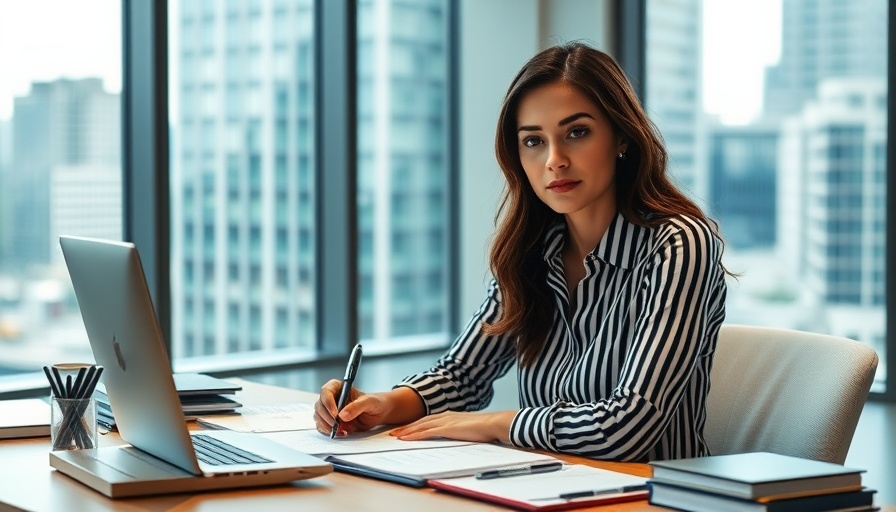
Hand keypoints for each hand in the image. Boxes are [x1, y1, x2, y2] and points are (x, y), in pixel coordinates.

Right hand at [313, 379, 391, 436]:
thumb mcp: (369, 402)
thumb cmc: (375, 403)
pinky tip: (341, 433)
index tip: (336, 415)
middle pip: (319, 406)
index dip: (328, 404)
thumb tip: (343, 415)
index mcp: (338, 387)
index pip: (326, 392)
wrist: (379, 413)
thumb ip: (357, 407)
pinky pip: (322, 427)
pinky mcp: (330, 421)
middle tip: (338, 426)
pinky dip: (328, 432)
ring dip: (327, 426)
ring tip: (342, 431)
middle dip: (328, 418)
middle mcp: (331, 398)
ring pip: (319, 417)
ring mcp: (329, 410)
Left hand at [389, 410, 515, 443]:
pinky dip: (414, 435)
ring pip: (420, 426)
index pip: (427, 420)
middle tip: (393, 432)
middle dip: (406, 427)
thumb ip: (459, 431)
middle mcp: (445, 416)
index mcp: (450, 416)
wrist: (494, 424)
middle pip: (420, 421)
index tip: (405, 429)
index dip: (415, 425)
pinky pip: (426, 432)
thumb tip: (456, 437)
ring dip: (406, 431)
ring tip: (395, 436)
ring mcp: (445, 421)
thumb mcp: (468, 429)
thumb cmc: (485, 428)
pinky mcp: (447, 428)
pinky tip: (406, 439)